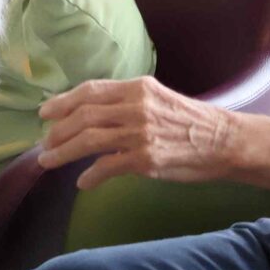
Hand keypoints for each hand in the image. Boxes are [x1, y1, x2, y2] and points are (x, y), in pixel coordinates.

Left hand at [38, 77, 234, 187]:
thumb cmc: (191, 121)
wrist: (224, 141)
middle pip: (84, 116)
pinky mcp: (146, 159)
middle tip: (45, 143)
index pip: (91, 91)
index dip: (64, 101)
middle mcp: (136, 106)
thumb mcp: (158, 99)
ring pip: (89, 140)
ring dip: (64, 152)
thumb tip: (94, 115)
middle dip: (58, 131)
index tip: (45, 112)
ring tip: (49, 161)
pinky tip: (82, 182)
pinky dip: (90, 176)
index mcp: (138, 88)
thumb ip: (128, 103)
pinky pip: (107, 167)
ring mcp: (140, 133)